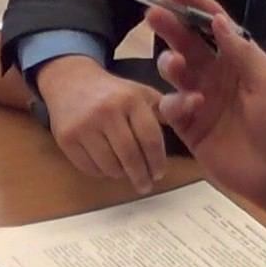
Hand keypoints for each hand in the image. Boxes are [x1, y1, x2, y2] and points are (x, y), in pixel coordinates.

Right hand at [37, 56, 165, 193]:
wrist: (70, 81)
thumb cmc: (114, 93)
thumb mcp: (142, 93)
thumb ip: (169, 106)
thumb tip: (199, 104)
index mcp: (130, 99)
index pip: (150, 138)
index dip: (157, 161)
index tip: (159, 173)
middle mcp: (107, 111)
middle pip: (130, 156)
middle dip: (141, 175)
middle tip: (145, 185)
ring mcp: (84, 125)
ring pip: (109, 166)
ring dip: (121, 174)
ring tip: (126, 172)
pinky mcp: (66, 137)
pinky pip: (89, 167)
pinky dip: (101, 172)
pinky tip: (107, 165)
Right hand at [146, 0, 265, 210]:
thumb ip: (241, 53)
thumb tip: (218, 19)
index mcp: (240, 61)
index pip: (213, 25)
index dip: (193, 5)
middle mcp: (218, 76)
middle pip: (188, 43)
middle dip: (170, 26)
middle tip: (151, 14)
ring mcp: (202, 101)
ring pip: (175, 72)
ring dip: (170, 62)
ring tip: (174, 64)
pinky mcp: (190, 128)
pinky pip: (172, 108)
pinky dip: (175, 102)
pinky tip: (189, 105)